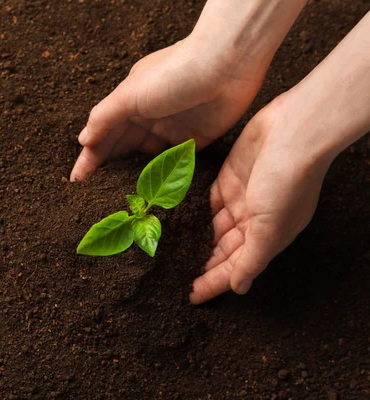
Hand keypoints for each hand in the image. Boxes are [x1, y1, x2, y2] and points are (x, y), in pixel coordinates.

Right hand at [70, 36, 264, 180]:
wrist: (227, 65)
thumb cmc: (173, 73)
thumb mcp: (130, 94)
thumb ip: (104, 118)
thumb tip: (82, 140)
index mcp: (129, 103)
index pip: (103, 136)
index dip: (89, 158)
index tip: (76, 182)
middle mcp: (147, 118)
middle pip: (121, 151)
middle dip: (107, 172)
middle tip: (92, 198)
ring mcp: (169, 131)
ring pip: (144, 161)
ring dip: (132, 179)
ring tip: (118, 203)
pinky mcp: (193, 143)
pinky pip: (172, 166)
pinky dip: (161, 180)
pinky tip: (151, 197)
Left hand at [189, 101, 332, 303]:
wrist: (293, 131)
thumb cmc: (287, 181)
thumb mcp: (270, 227)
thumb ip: (252, 259)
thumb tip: (240, 289)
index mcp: (267, 238)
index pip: (236, 268)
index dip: (214, 283)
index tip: (192, 297)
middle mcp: (253, 222)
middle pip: (222, 250)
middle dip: (201, 264)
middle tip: (174, 276)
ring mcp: (240, 199)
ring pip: (212, 228)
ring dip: (194, 240)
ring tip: (169, 253)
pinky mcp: (228, 178)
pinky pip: (206, 201)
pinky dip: (193, 212)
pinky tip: (175, 222)